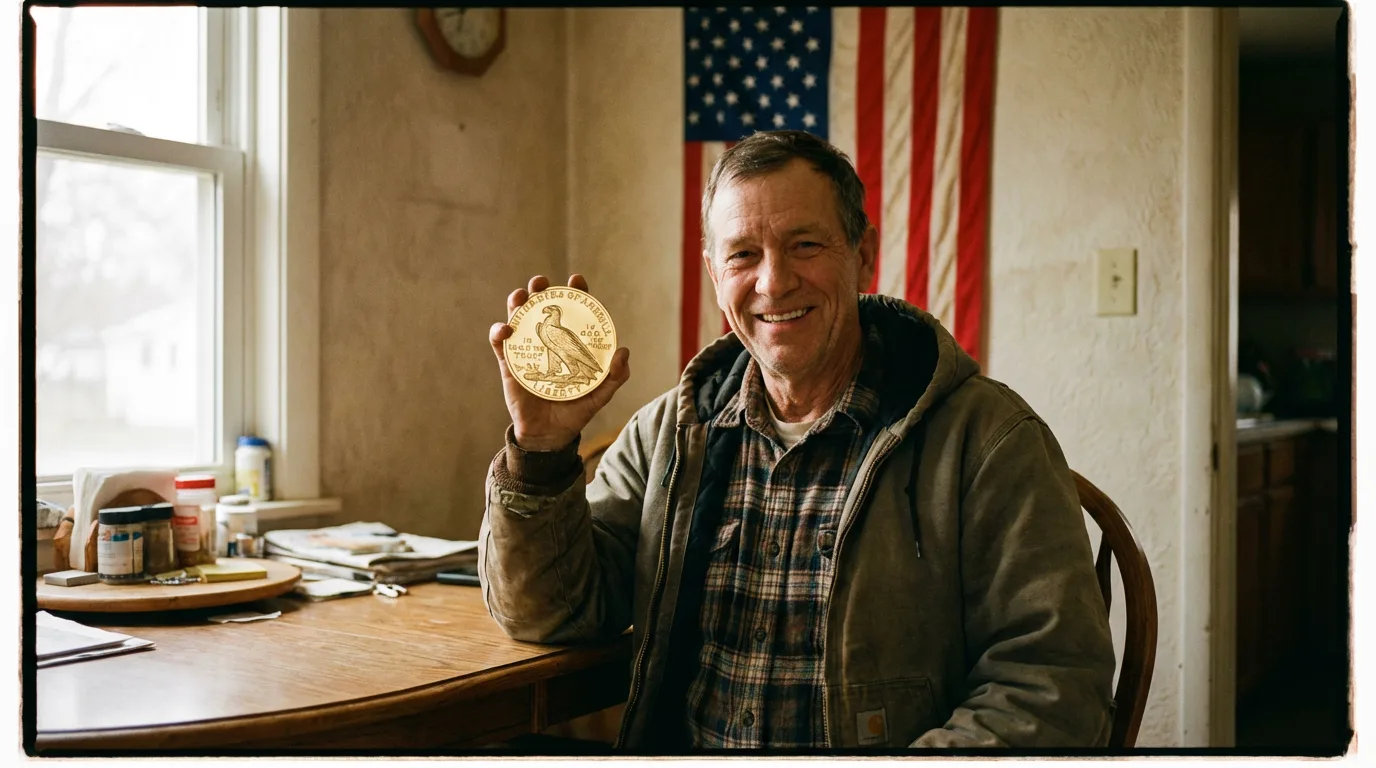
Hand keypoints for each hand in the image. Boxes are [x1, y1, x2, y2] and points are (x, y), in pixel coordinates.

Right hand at [489, 274, 630, 451]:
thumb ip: (614, 376)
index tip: (576, 280)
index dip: (575, 293)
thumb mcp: (600, 395)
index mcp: (569, 343)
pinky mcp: (509, 364)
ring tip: (520, 297)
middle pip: (541, 307)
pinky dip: (499, 332)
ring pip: (518, 318)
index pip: (573, 311)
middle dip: (540, 289)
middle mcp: (547, 341)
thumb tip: (623, 352)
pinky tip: (506, 330)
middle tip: (541, 283)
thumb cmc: (575, 411)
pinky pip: (500, 343)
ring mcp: (526, 350)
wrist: (549, 435)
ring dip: (516, 303)